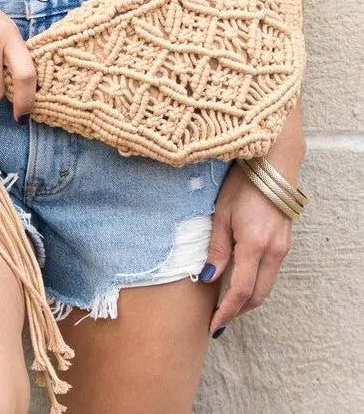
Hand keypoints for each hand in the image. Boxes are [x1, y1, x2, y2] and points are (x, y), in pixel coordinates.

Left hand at [200, 136, 305, 337]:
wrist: (274, 165)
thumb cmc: (243, 185)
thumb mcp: (222, 214)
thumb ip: (217, 248)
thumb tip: (208, 277)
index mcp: (253, 246)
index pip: (240, 292)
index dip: (226, 312)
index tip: (213, 325)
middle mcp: (272, 251)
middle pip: (257, 295)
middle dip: (237, 311)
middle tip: (218, 319)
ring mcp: (282, 247)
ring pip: (266, 285)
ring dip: (248, 298)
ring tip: (226, 303)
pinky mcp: (284, 241)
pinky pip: (270, 271)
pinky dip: (256, 283)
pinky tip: (241, 280)